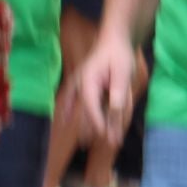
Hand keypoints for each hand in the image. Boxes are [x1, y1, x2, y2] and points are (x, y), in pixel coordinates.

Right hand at [76, 31, 139, 145]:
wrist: (115, 40)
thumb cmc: (119, 55)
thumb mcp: (123, 73)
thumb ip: (118, 92)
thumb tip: (114, 110)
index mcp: (89, 80)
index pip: (90, 105)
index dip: (97, 122)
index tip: (104, 136)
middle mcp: (81, 83)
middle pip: (83, 109)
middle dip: (89, 128)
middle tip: (88, 146)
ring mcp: (80, 83)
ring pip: (81, 106)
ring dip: (84, 123)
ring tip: (84, 142)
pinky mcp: (83, 84)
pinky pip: (71, 98)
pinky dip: (67, 109)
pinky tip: (63, 119)